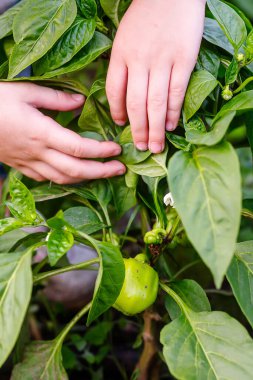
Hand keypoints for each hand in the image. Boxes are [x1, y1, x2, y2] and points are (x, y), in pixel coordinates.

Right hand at [0, 82, 124, 183]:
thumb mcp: (26, 92)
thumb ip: (57, 99)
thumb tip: (81, 102)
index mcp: (42, 133)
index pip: (79, 148)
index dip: (101, 152)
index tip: (117, 150)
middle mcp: (38, 153)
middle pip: (76, 170)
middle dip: (102, 172)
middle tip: (120, 169)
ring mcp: (29, 163)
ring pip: (63, 179)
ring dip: (87, 179)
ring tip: (103, 173)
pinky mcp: (22, 167)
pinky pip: (48, 179)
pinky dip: (66, 179)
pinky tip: (75, 175)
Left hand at [106, 0, 205, 152]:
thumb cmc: (146, 15)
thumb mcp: (124, 36)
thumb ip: (123, 63)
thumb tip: (123, 93)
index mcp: (120, 54)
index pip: (115, 91)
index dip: (116, 112)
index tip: (121, 125)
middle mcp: (139, 61)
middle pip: (135, 104)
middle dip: (137, 130)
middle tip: (140, 148)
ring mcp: (162, 61)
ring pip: (155, 103)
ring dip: (155, 129)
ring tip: (155, 146)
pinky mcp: (183, 60)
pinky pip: (176, 92)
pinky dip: (173, 112)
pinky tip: (171, 126)